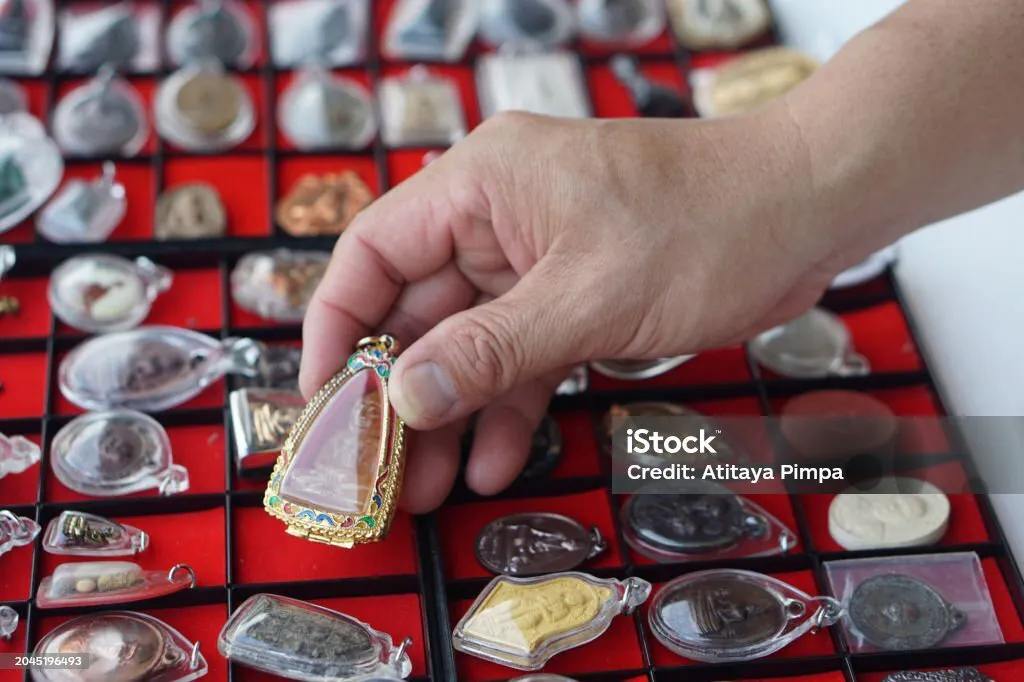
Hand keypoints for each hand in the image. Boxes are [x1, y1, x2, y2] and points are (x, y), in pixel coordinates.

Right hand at [300, 108, 877, 512]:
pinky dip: (507, 405)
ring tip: (426, 488)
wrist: (808, 211)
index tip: (324, 400)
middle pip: (417, 311)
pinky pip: (522, 355)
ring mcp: (535, 260)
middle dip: (398, 393)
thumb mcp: (589, 296)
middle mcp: (496, 218)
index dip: (336, 327)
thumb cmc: (709, 223)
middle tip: (378, 469)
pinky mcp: (574, 295)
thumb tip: (405, 398)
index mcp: (481, 186)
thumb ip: (492, 351)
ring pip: (468, 344)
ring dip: (449, 413)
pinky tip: (492, 461)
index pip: (373, 253)